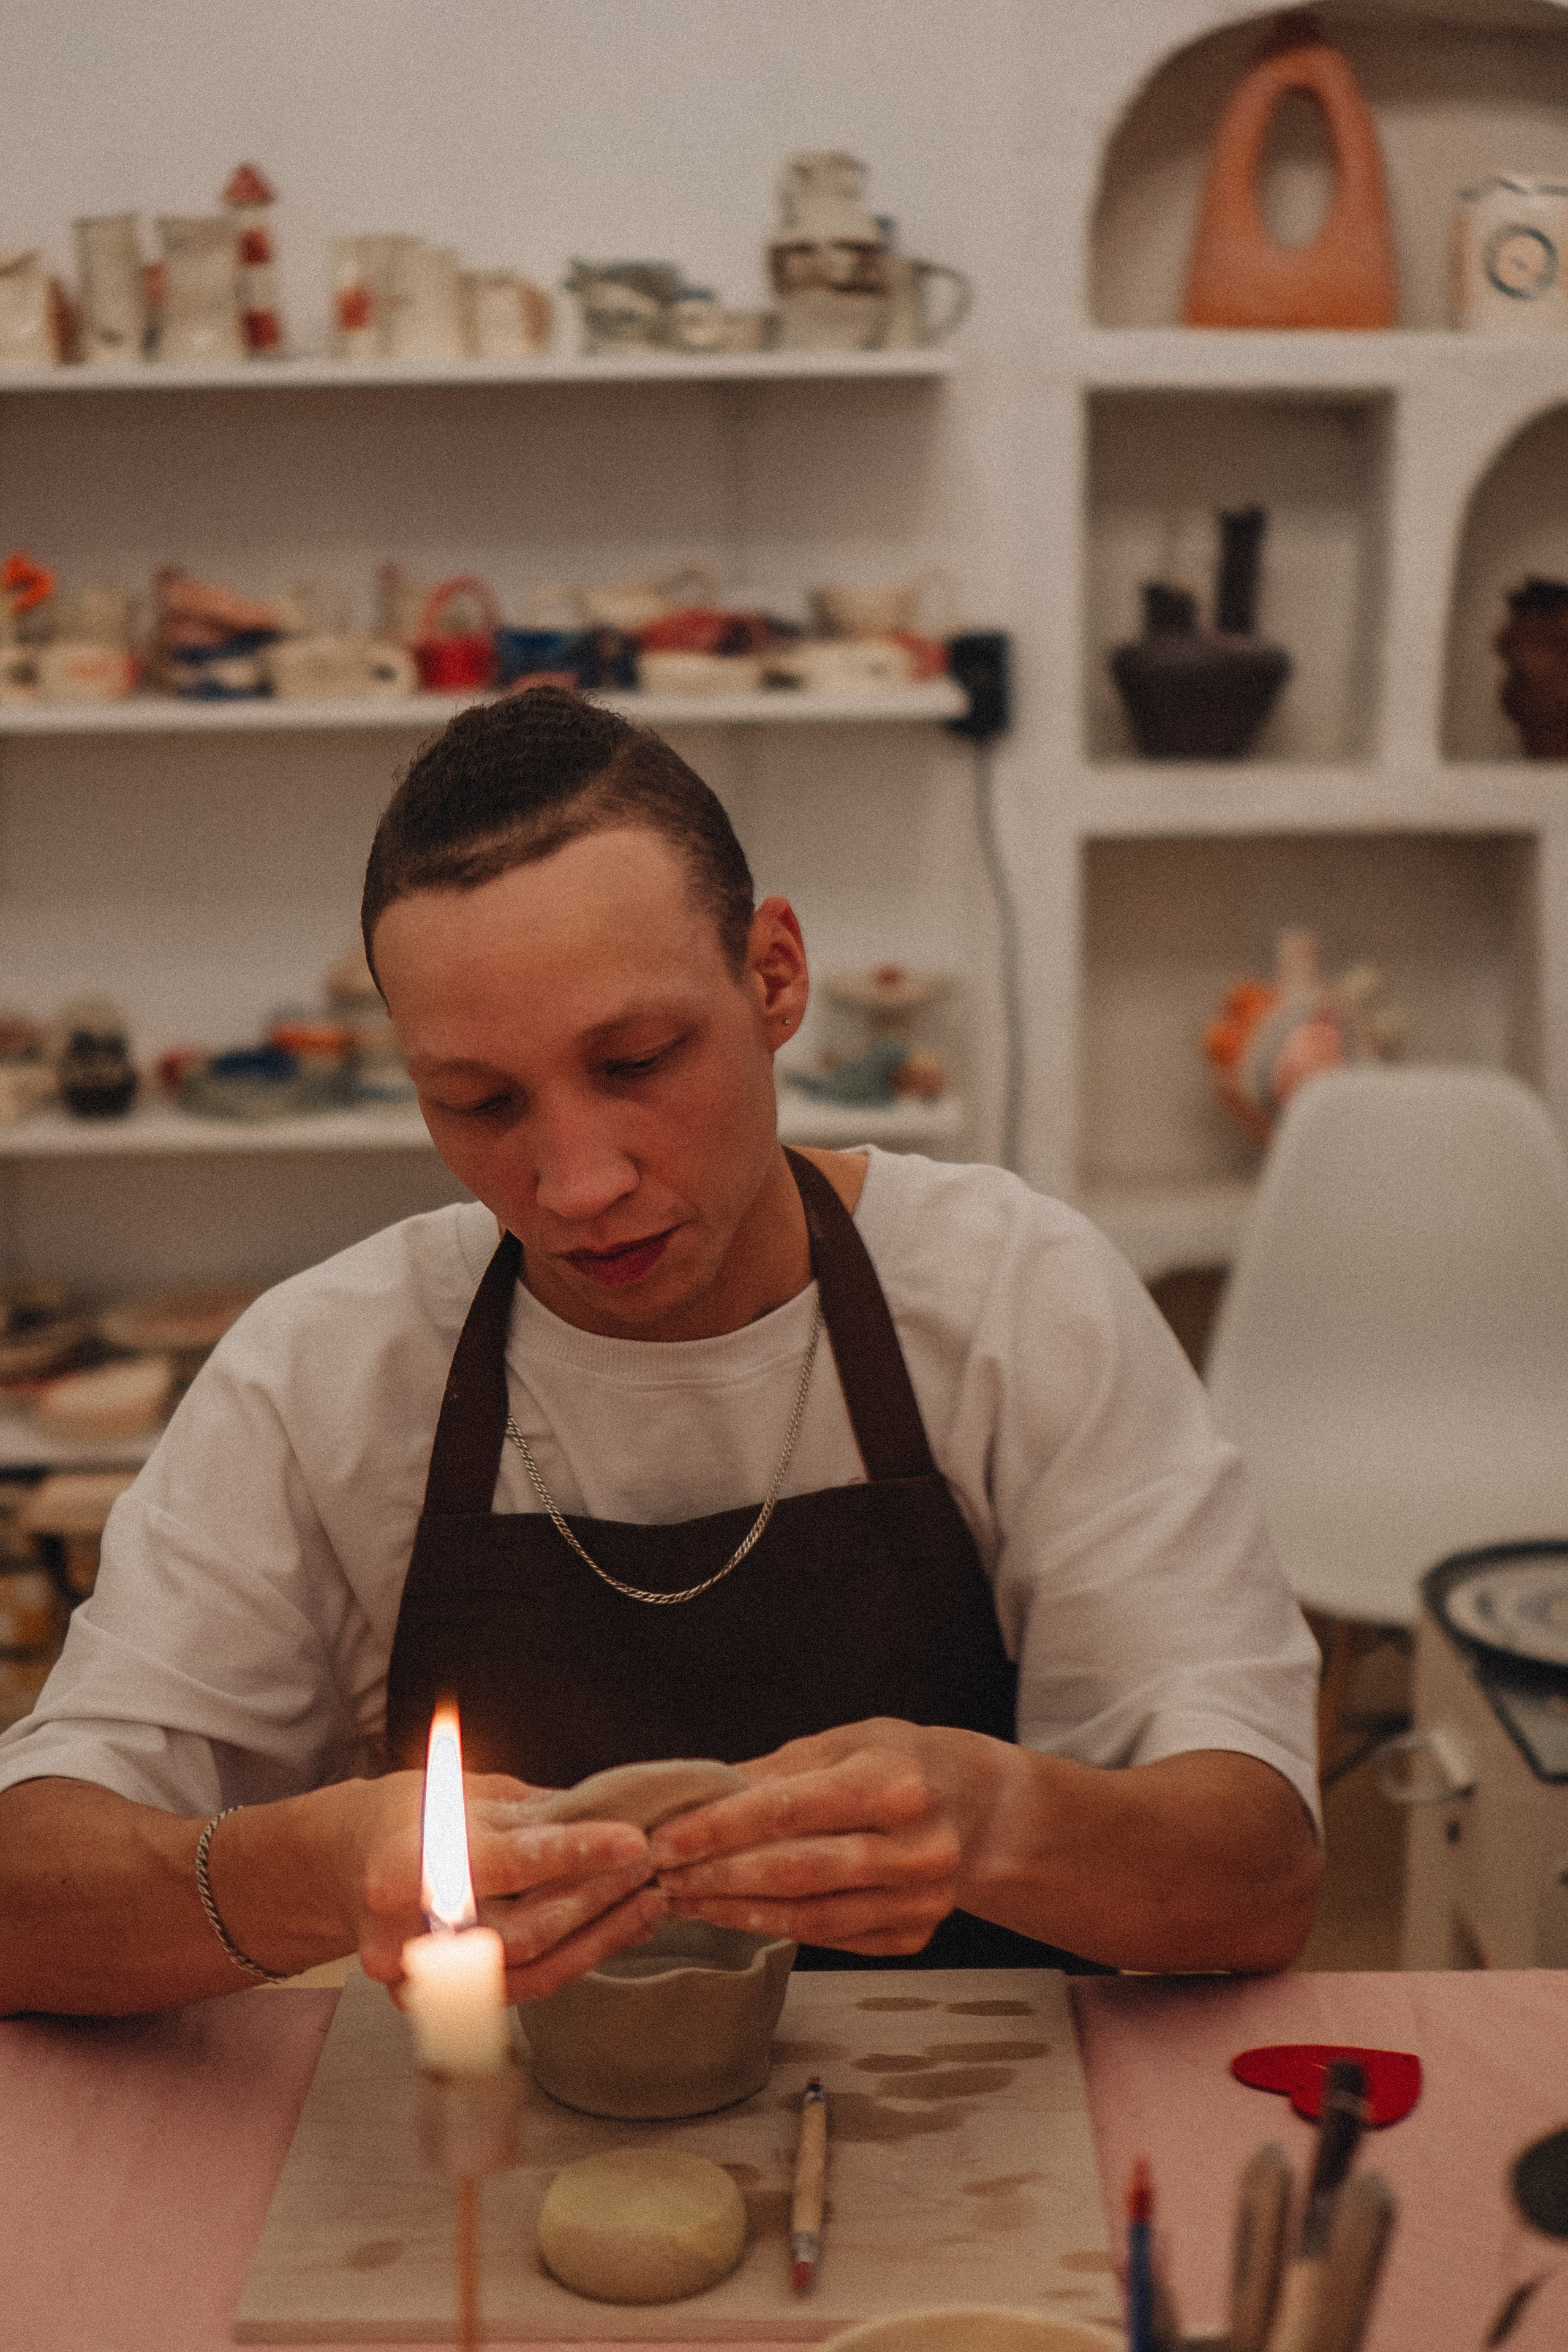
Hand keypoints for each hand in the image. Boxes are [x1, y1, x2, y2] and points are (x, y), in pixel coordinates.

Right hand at [337, 1771, 667, 2000]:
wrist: (343, 1864)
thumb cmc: (409, 1816)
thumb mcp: (465, 1792)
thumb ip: (532, 1811)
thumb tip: (612, 1813)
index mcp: (408, 1864)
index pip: (508, 1864)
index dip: (576, 1853)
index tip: (632, 1841)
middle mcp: (406, 1932)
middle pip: (524, 1931)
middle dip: (598, 1899)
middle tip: (649, 1868)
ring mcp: (418, 1980)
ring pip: (530, 1971)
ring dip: (600, 1937)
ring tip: (648, 1901)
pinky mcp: (437, 2004)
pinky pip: (521, 1988)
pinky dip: (575, 1959)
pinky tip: (615, 1931)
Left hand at [647, 1719, 975, 1956]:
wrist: (981, 1807)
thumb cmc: (901, 1763)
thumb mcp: (844, 1742)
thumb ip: (774, 1771)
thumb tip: (697, 1794)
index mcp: (895, 1783)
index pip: (791, 1810)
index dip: (721, 1828)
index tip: (666, 1839)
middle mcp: (916, 1848)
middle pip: (796, 1871)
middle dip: (717, 1876)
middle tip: (662, 1876)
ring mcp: (920, 1901)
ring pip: (810, 1917)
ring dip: (737, 1910)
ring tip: (686, 1899)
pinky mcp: (914, 1936)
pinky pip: (831, 1940)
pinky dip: (775, 1928)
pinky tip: (734, 1914)